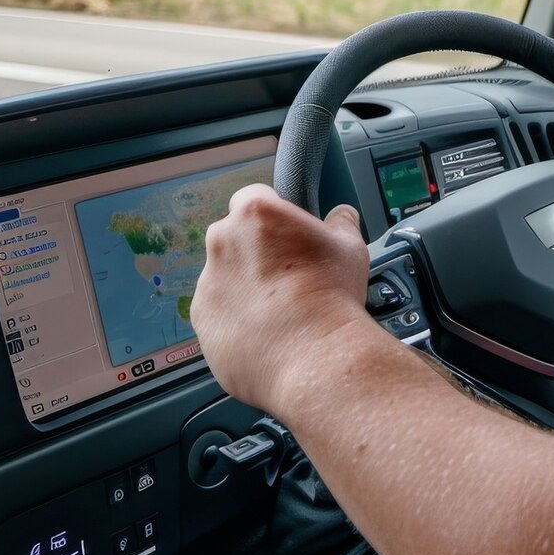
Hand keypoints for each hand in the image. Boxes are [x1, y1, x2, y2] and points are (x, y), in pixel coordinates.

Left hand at [191, 184, 376, 413]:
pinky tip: (267, 333)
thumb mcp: (351, 246)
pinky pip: (219, 313)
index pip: (254, 196)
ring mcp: (207, 284)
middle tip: (290, 275)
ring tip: (281, 311)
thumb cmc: (331, 297)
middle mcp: (222, 243)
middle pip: (235, 237)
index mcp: (255, 214)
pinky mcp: (202, 322)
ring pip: (226, 277)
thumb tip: (341, 216)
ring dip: (246, 287)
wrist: (314, 358)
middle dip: (257, 251)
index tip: (289, 234)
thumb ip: (341, 222)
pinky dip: (237, 320)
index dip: (274, 215)